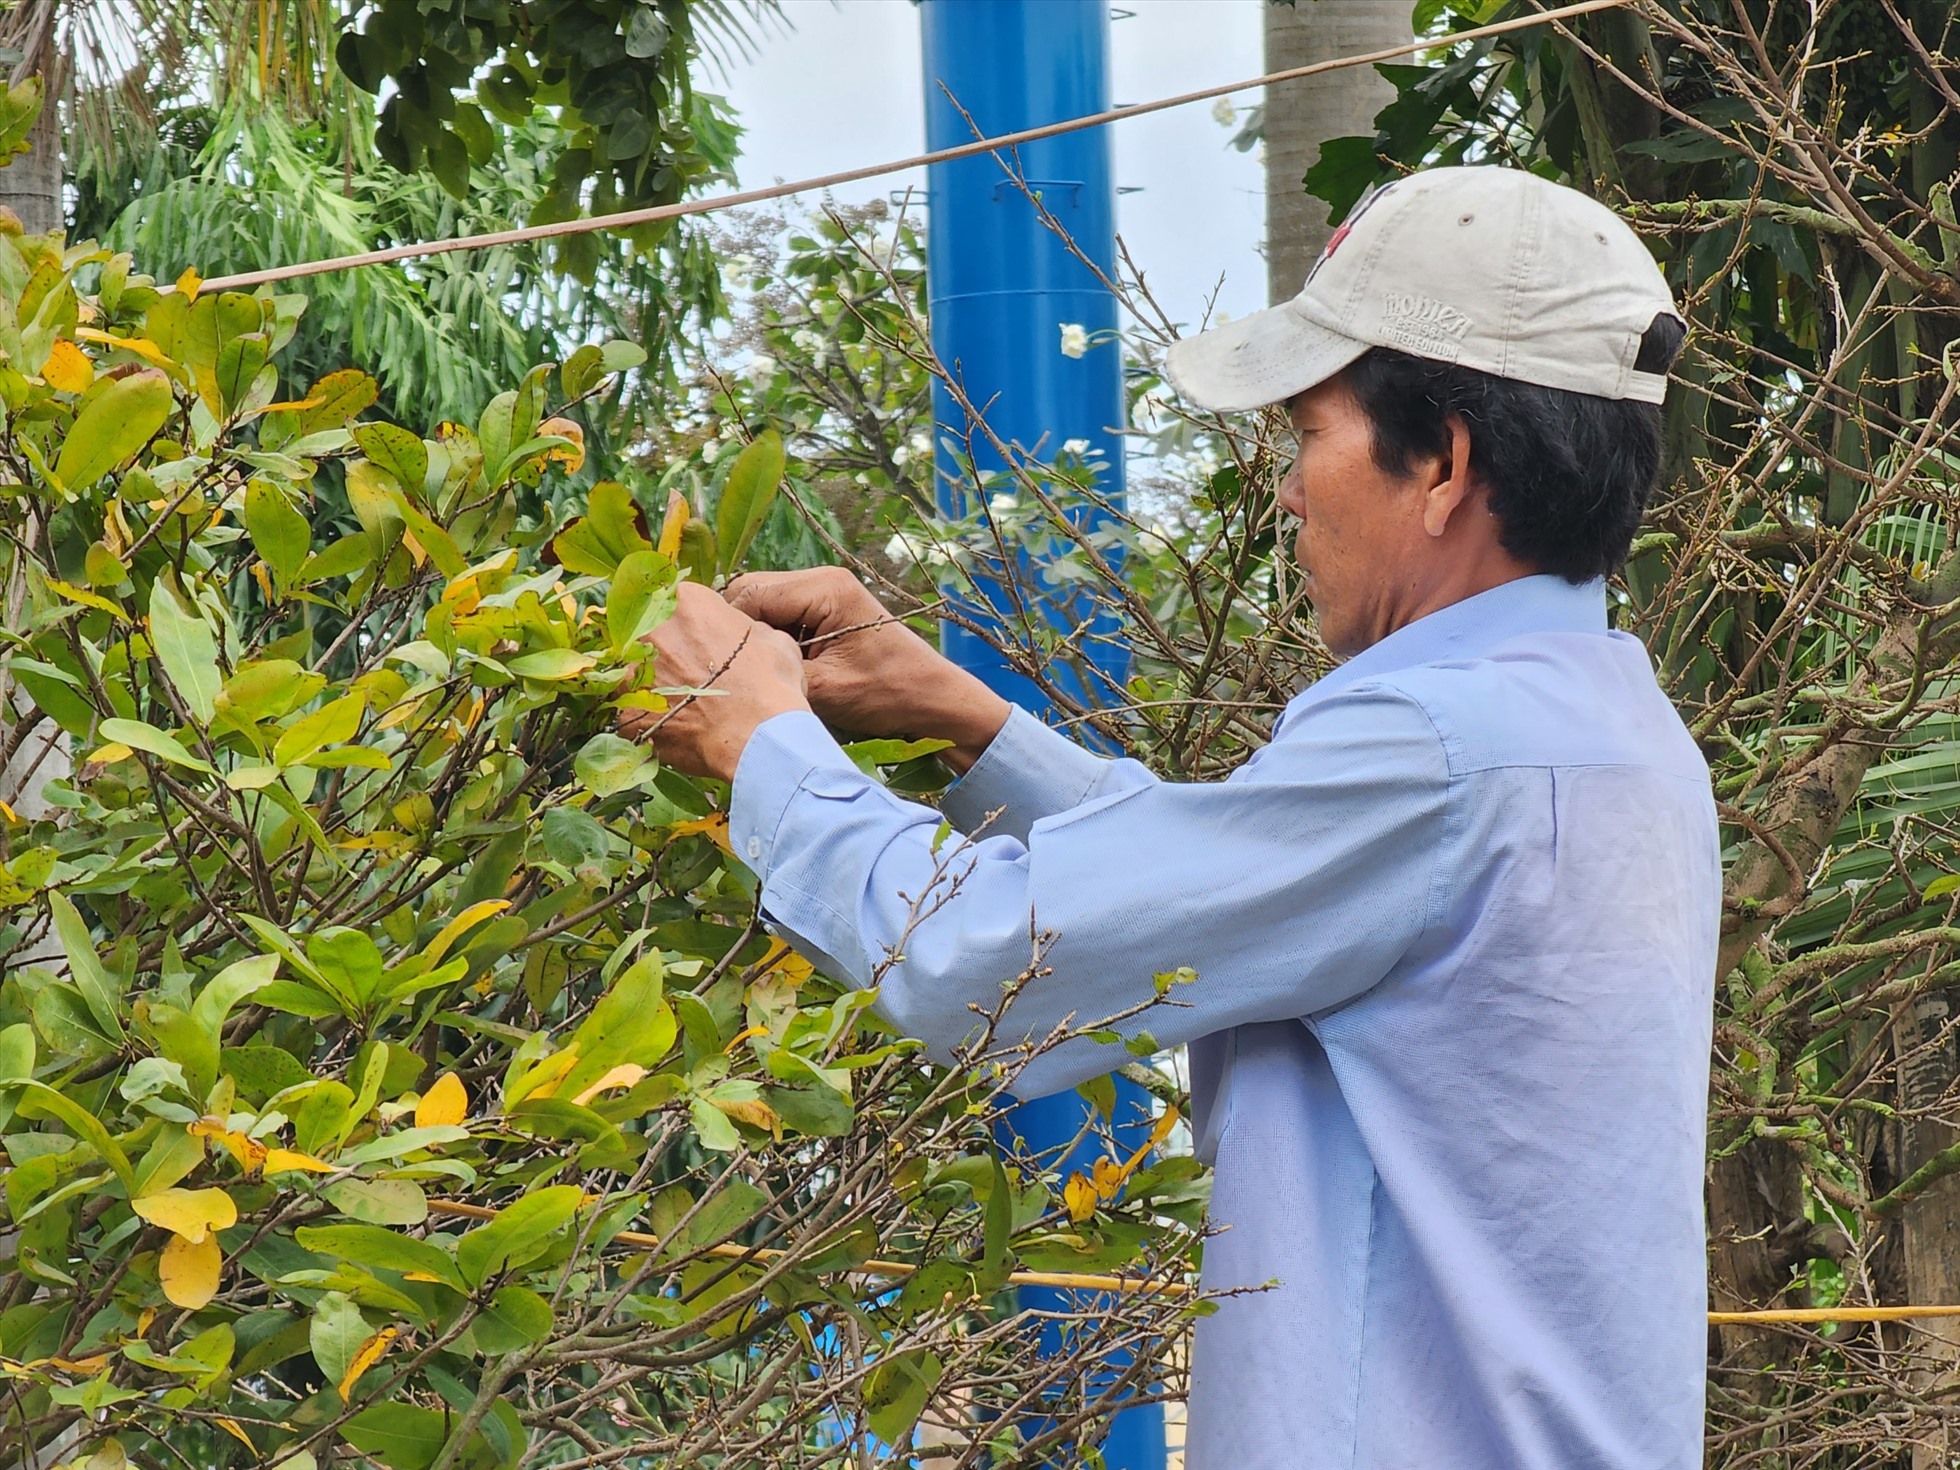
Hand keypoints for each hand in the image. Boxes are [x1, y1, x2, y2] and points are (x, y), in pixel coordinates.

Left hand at [618, 582, 809, 781]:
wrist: (758, 738)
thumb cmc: (772, 686)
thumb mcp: (773, 639)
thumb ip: (746, 629)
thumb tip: (743, 635)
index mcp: (686, 601)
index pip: (676, 602)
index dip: (688, 623)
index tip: (700, 641)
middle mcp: (652, 629)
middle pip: (647, 632)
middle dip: (663, 650)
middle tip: (688, 672)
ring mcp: (634, 671)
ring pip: (634, 671)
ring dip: (652, 683)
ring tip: (680, 703)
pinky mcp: (627, 711)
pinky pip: (631, 711)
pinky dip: (648, 719)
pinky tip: (673, 728)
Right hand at [725, 567, 1009, 773]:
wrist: (934, 701)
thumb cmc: (889, 694)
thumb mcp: (825, 690)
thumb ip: (774, 671)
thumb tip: (725, 670)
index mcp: (824, 588)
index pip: (748, 595)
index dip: (727, 632)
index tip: (718, 669)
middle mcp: (820, 580)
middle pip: (750, 595)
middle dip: (736, 633)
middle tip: (732, 674)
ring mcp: (822, 593)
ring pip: (760, 608)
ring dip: (752, 639)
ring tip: (752, 674)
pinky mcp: (824, 611)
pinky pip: (779, 619)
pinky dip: (769, 642)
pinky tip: (771, 671)